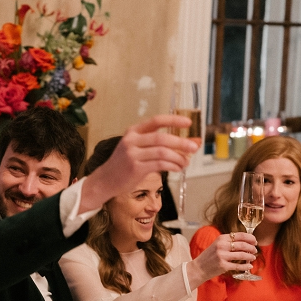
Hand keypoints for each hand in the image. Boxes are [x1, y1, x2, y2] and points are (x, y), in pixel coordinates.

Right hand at [79, 115, 200, 212]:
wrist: (106, 180)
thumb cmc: (125, 164)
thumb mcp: (138, 149)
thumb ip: (159, 145)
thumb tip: (188, 143)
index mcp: (133, 131)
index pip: (156, 121)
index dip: (173, 120)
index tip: (188, 122)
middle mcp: (132, 140)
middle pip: (161, 138)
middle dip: (180, 142)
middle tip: (194, 147)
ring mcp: (133, 154)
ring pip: (162, 152)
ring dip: (178, 157)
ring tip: (185, 162)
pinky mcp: (135, 168)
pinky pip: (159, 164)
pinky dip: (172, 166)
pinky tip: (177, 168)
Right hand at [190, 231, 256, 283]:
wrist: (199, 268)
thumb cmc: (209, 256)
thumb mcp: (217, 245)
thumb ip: (228, 242)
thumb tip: (245, 242)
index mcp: (221, 238)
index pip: (239, 235)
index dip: (250, 238)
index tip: (254, 241)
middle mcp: (221, 246)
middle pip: (242, 244)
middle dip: (251, 247)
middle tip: (255, 250)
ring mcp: (222, 256)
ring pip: (242, 255)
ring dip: (250, 256)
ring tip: (253, 257)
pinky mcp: (223, 266)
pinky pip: (238, 265)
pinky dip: (246, 266)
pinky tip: (249, 266)